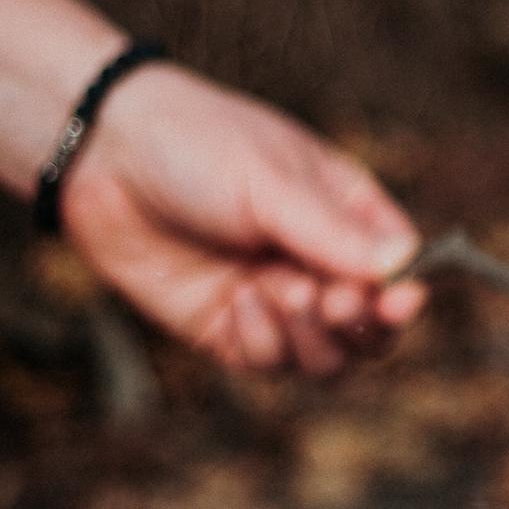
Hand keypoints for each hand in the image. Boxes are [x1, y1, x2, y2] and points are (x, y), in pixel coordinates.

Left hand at [61, 64, 423, 373]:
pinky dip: (265, 343)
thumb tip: (403, 266)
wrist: (103, 155)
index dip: (405, 293)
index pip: (399, 268)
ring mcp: (274, 301)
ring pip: (325, 359)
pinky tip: (240, 301)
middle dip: (359, 325)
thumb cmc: (197, 145)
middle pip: (371, 329)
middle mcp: (317, 264)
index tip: (397, 300)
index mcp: (346, 214)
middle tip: (332, 303)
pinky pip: (268, 363)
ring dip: (314, 340)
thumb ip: (333, 232)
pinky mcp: (227, 329)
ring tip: (281, 295)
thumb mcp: (271, 182)